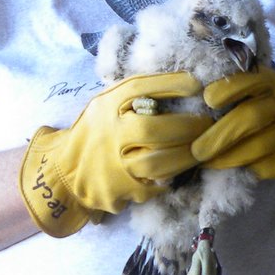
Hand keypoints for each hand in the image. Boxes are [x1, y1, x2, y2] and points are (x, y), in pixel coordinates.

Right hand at [19, 72, 211, 236]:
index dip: (171, 84)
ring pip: (156, 164)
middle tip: (207, 123)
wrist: (66, 171)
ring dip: (186, 156)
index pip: (138, 88)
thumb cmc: (99, 129)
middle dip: (186, 126)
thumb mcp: (109, 102)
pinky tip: (182, 167)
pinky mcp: (119, 193)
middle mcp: (107, 134)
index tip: (197, 84)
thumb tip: (186, 81)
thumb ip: (139, 92)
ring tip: (202, 148)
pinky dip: (173, 176)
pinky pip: (155, 186)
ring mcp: (112, 167)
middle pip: (150, 130)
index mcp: (105, 106)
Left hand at [191, 67, 274, 181]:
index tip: (208, 98)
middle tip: (195, 149)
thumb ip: (238, 86)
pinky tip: (227, 168)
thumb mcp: (266, 85)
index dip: (228, 88)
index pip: (251, 79)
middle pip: (250, 118)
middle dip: (219, 135)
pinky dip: (242, 169)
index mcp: (272, 83)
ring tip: (203, 162)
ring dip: (224, 158)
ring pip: (255, 149)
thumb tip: (193, 96)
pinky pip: (263, 168)